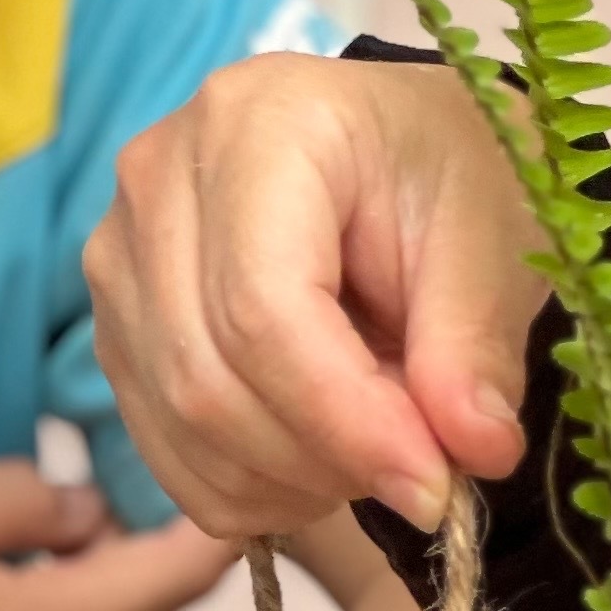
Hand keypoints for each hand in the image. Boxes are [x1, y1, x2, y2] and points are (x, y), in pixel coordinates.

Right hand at [91, 53, 546, 536]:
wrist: (395, 153)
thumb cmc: (444, 175)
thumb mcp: (491, 238)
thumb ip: (475, 345)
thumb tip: (473, 451)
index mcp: (259, 123)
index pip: (264, 308)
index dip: (346, 418)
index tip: (434, 482)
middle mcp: (160, 177)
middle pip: (207, 376)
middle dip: (325, 457)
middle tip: (426, 473)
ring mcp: (120, 252)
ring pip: (180, 423)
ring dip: (293, 478)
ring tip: (383, 448)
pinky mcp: (118, 321)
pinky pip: (165, 449)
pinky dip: (253, 487)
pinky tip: (324, 457)